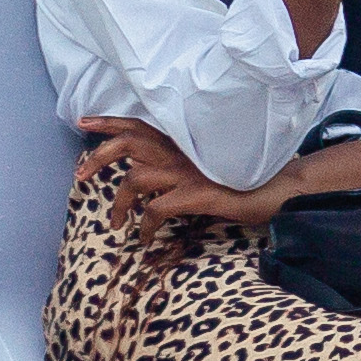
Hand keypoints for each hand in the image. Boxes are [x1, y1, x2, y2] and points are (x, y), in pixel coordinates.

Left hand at [73, 118, 298, 242]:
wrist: (280, 189)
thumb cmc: (245, 178)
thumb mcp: (208, 163)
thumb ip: (182, 161)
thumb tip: (152, 175)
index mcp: (184, 139)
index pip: (139, 122)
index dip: (109, 121)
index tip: (84, 121)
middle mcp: (182, 150)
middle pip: (128, 142)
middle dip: (97, 157)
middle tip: (79, 176)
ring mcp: (189, 171)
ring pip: (135, 178)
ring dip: (118, 204)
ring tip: (115, 224)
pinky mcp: (197, 193)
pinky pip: (156, 209)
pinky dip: (145, 226)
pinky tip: (145, 239)